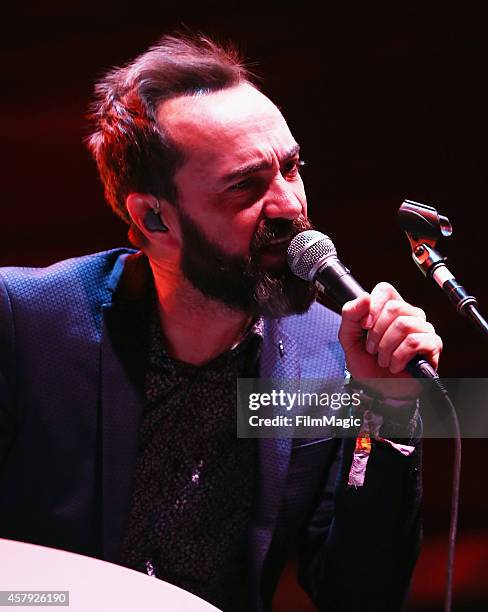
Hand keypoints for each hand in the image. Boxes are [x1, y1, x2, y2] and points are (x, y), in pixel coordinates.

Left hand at [338, 282, 442, 397]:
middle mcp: (410, 314)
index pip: (385, 289)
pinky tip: (395, 365)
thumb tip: (365, 296)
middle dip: (376, 333)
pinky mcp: (433, 345)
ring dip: (386, 348)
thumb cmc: (366, 363)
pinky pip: (414, 342)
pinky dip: (398, 357)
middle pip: (394, 307)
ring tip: (383, 360)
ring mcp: (423, 329)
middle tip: (372, 350)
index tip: (364, 326)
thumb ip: (350, 315)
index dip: (372, 307)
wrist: (378, 390)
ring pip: (404, 324)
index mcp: (390, 308)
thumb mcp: (349, 338)